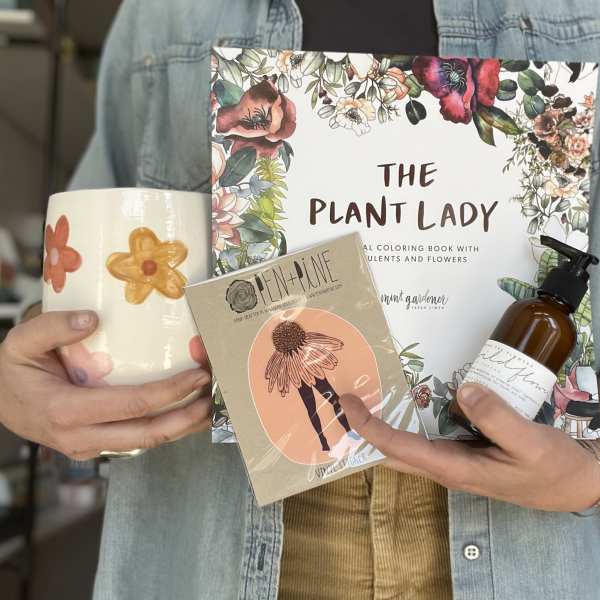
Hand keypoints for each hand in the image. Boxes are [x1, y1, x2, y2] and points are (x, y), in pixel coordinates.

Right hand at [0, 310, 211, 459]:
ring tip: (212, 406)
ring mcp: (91, 446)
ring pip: (147, 443)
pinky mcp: (98, 445)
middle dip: (189, 416)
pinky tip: (186, 412)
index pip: (133, 405)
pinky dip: (166, 428)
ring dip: (184, 427)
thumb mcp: (21, 341)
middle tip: (218, 396)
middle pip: (149, 433)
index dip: (171, 392)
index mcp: (67, 410)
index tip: (199, 375)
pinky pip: (138, 440)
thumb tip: (94, 318)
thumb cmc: (13, 371)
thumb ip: (53, 327)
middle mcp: (83, 436)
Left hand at [340, 384, 599, 511]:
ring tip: (364, 393)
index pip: (399, 448)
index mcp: (454, 469)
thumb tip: (463, 390)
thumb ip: (498, 418)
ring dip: (382, 423)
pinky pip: (424, 435)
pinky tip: (405, 396)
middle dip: (364, 429)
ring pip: (405, 445)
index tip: (348, 403)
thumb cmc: (553, 469)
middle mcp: (444, 467)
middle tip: (342, 399)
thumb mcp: (531, 444)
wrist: (574, 485)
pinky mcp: (461, 450)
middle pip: (391, 451)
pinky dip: (408, 418)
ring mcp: (451, 460)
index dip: (369, 427)